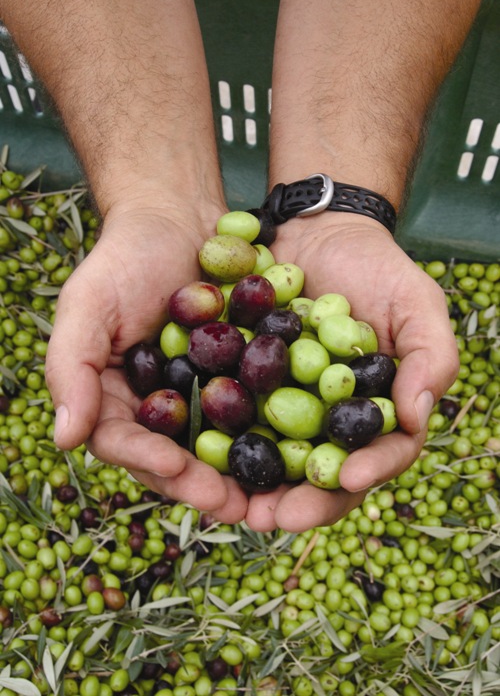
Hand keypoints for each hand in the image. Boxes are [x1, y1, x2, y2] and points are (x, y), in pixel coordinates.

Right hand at [45, 203, 248, 522]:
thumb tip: (64, 439)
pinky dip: (272, 433)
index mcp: (115, 398)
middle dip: (199, 484)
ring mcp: (202, 396)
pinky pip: (255, 411)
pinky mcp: (240, 379)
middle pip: (174, 458)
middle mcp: (158, 407)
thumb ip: (72, 367)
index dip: (147, 459)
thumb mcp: (87, 303)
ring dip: (240, 475)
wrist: (179, 218)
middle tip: (230, 504)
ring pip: (218, 447)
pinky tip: (296, 450)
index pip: (123, 442)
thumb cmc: (125, 257)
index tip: (175, 466)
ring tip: (265, 496)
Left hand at [244, 213, 458, 532]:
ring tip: (229, 505)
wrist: (319, 232)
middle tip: (272, 517)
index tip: (346, 478)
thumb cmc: (377, 268)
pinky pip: (231, 418)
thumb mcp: (417, 304)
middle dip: (300, 501)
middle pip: (321, 474)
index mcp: (376, 413)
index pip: (380, 455)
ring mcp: (286, 406)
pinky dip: (215, 438)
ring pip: (272, 458)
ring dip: (250, 487)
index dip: (367, 471)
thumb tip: (417, 417)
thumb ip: (430, 358)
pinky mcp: (247, 387)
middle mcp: (330, 420)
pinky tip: (194, 454)